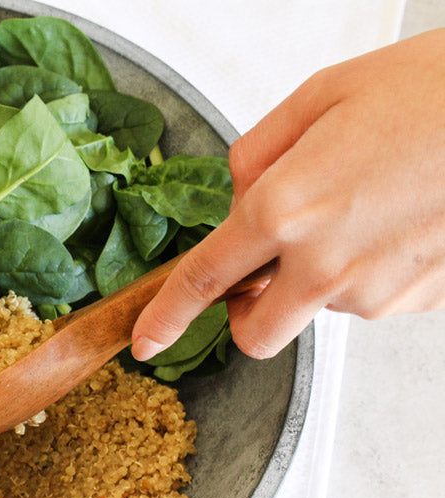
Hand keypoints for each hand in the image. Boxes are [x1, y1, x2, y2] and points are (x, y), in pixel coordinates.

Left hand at [131, 28, 444, 360]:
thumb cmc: (434, 92)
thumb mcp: (322, 95)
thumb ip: (258, 153)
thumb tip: (238, 196)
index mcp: (285, 208)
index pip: (203, 280)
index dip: (166, 317)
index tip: (146, 341)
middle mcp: (325, 263)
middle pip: (256, 334)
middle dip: (246, 314)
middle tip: (262, 274)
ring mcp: (376, 290)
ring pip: (320, 309)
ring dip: (320, 275)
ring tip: (364, 207)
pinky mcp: (419, 300)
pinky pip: (373, 299)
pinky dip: (369, 271)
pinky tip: (397, 221)